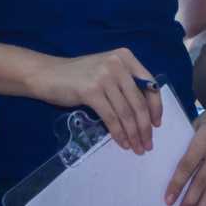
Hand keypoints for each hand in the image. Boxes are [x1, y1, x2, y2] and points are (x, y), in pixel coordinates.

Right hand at [28, 48, 162, 153]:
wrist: (47, 74)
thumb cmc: (78, 76)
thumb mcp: (107, 71)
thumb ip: (125, 83)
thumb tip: (145, 112)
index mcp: (126, 57)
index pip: (149, 85)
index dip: (155, 107)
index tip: (157, 125)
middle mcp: (118, 64)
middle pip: (139, 101)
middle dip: (145, 127)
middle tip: (148, 144)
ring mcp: (104, 76)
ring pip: (126, 112)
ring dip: (133, 134)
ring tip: (137, 148)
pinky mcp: (91, 91)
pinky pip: (111, 117)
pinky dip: (118, 133)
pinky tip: (122, 143)